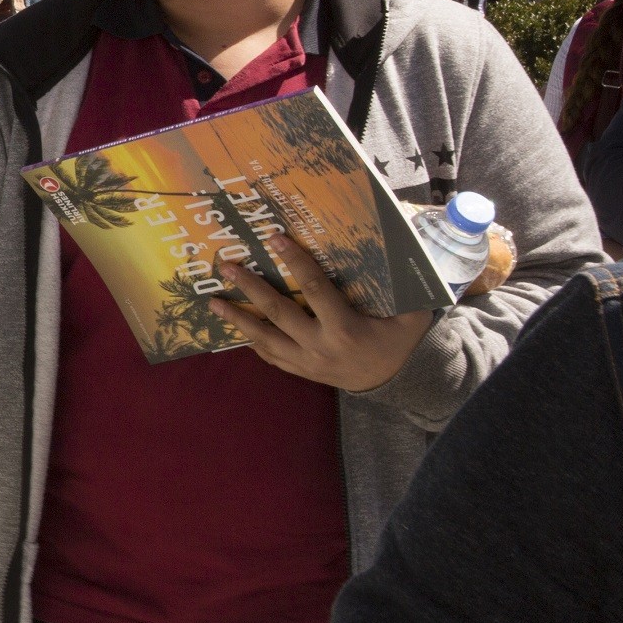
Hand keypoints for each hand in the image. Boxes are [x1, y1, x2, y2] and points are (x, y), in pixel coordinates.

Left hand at [216, 231, 432, 392]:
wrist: (397, 383)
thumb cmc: (401, 341)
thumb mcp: (409, 314)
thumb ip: (401, 286)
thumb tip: (396, 246)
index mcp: (345, 328)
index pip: (314, 289)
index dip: (295, 262)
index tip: (274, 238)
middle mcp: (320, 346)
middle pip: (278, 312)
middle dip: (250, 288)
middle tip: (227, 267)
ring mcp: (307, 362)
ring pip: (264, 338)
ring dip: (237, 319)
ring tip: (213, 302)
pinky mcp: (301, 371)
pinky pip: (270, 356)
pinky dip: (251, 340)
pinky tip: (235, 326)